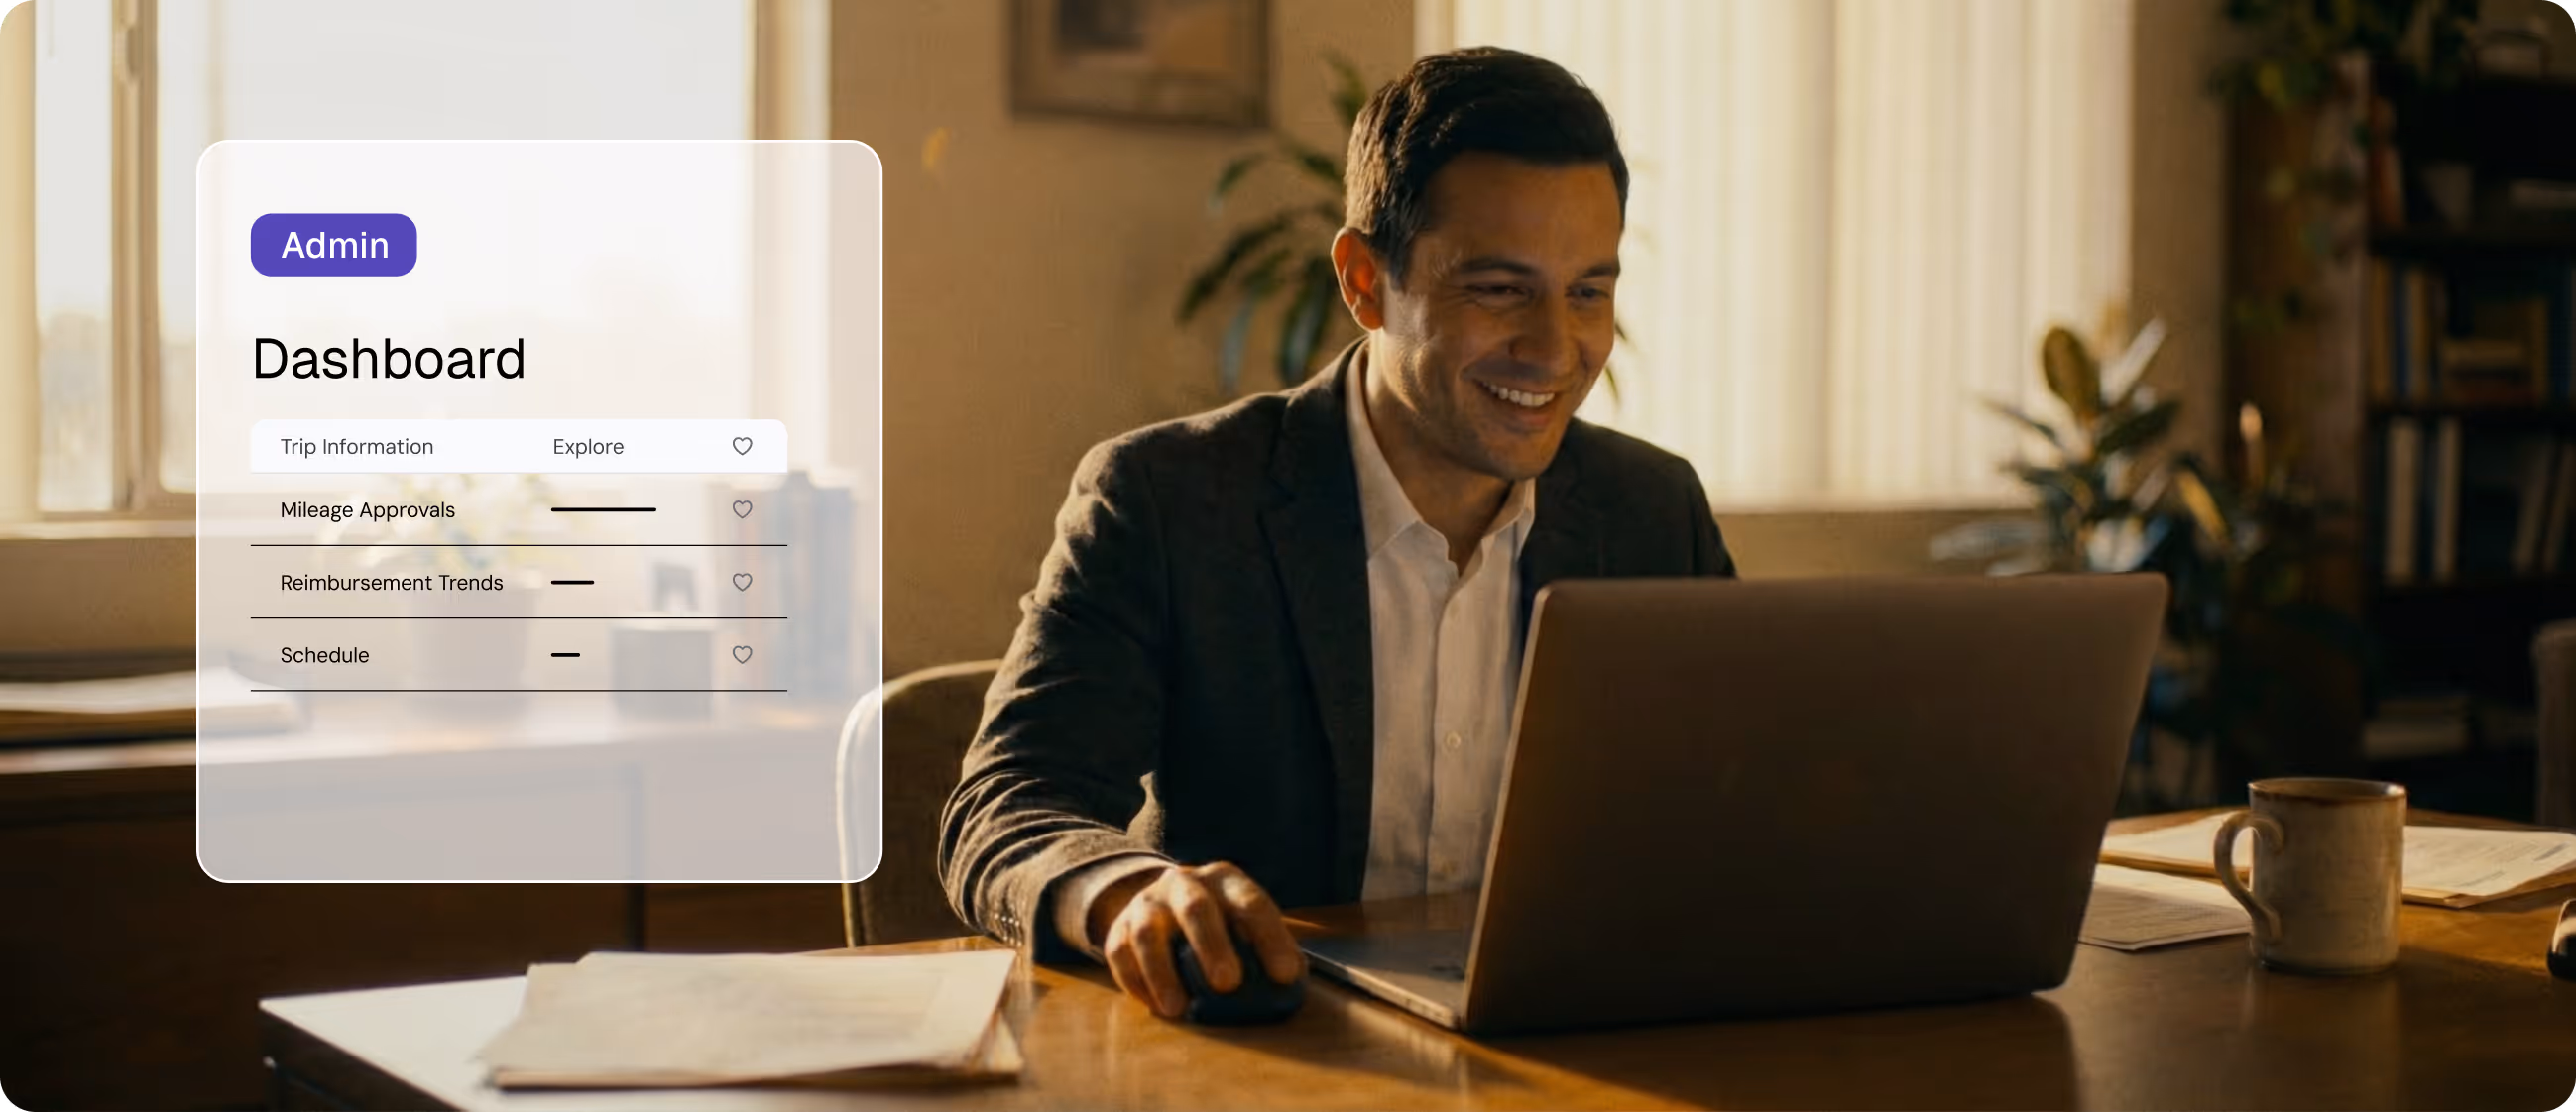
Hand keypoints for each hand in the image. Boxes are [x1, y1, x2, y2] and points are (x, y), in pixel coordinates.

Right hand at [1087, 861, 1304, 1017]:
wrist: (1160, 904)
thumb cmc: (1219, 923)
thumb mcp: (1244, 922)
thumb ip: (1266, 947)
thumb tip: (1292, 985)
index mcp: (1225, 880)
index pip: (1251, 903)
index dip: (1270, 938)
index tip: (1285, 975)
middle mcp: (1184, 883)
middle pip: (1196, 908)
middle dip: (1212, 945)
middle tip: (1228, 983)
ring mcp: (1147, 903)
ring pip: (1148, 932)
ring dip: (1162, 971)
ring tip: (1179, 1007)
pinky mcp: (1118, 928)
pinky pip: (1119, 953)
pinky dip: (1136, 982)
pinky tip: (1156, 1007)